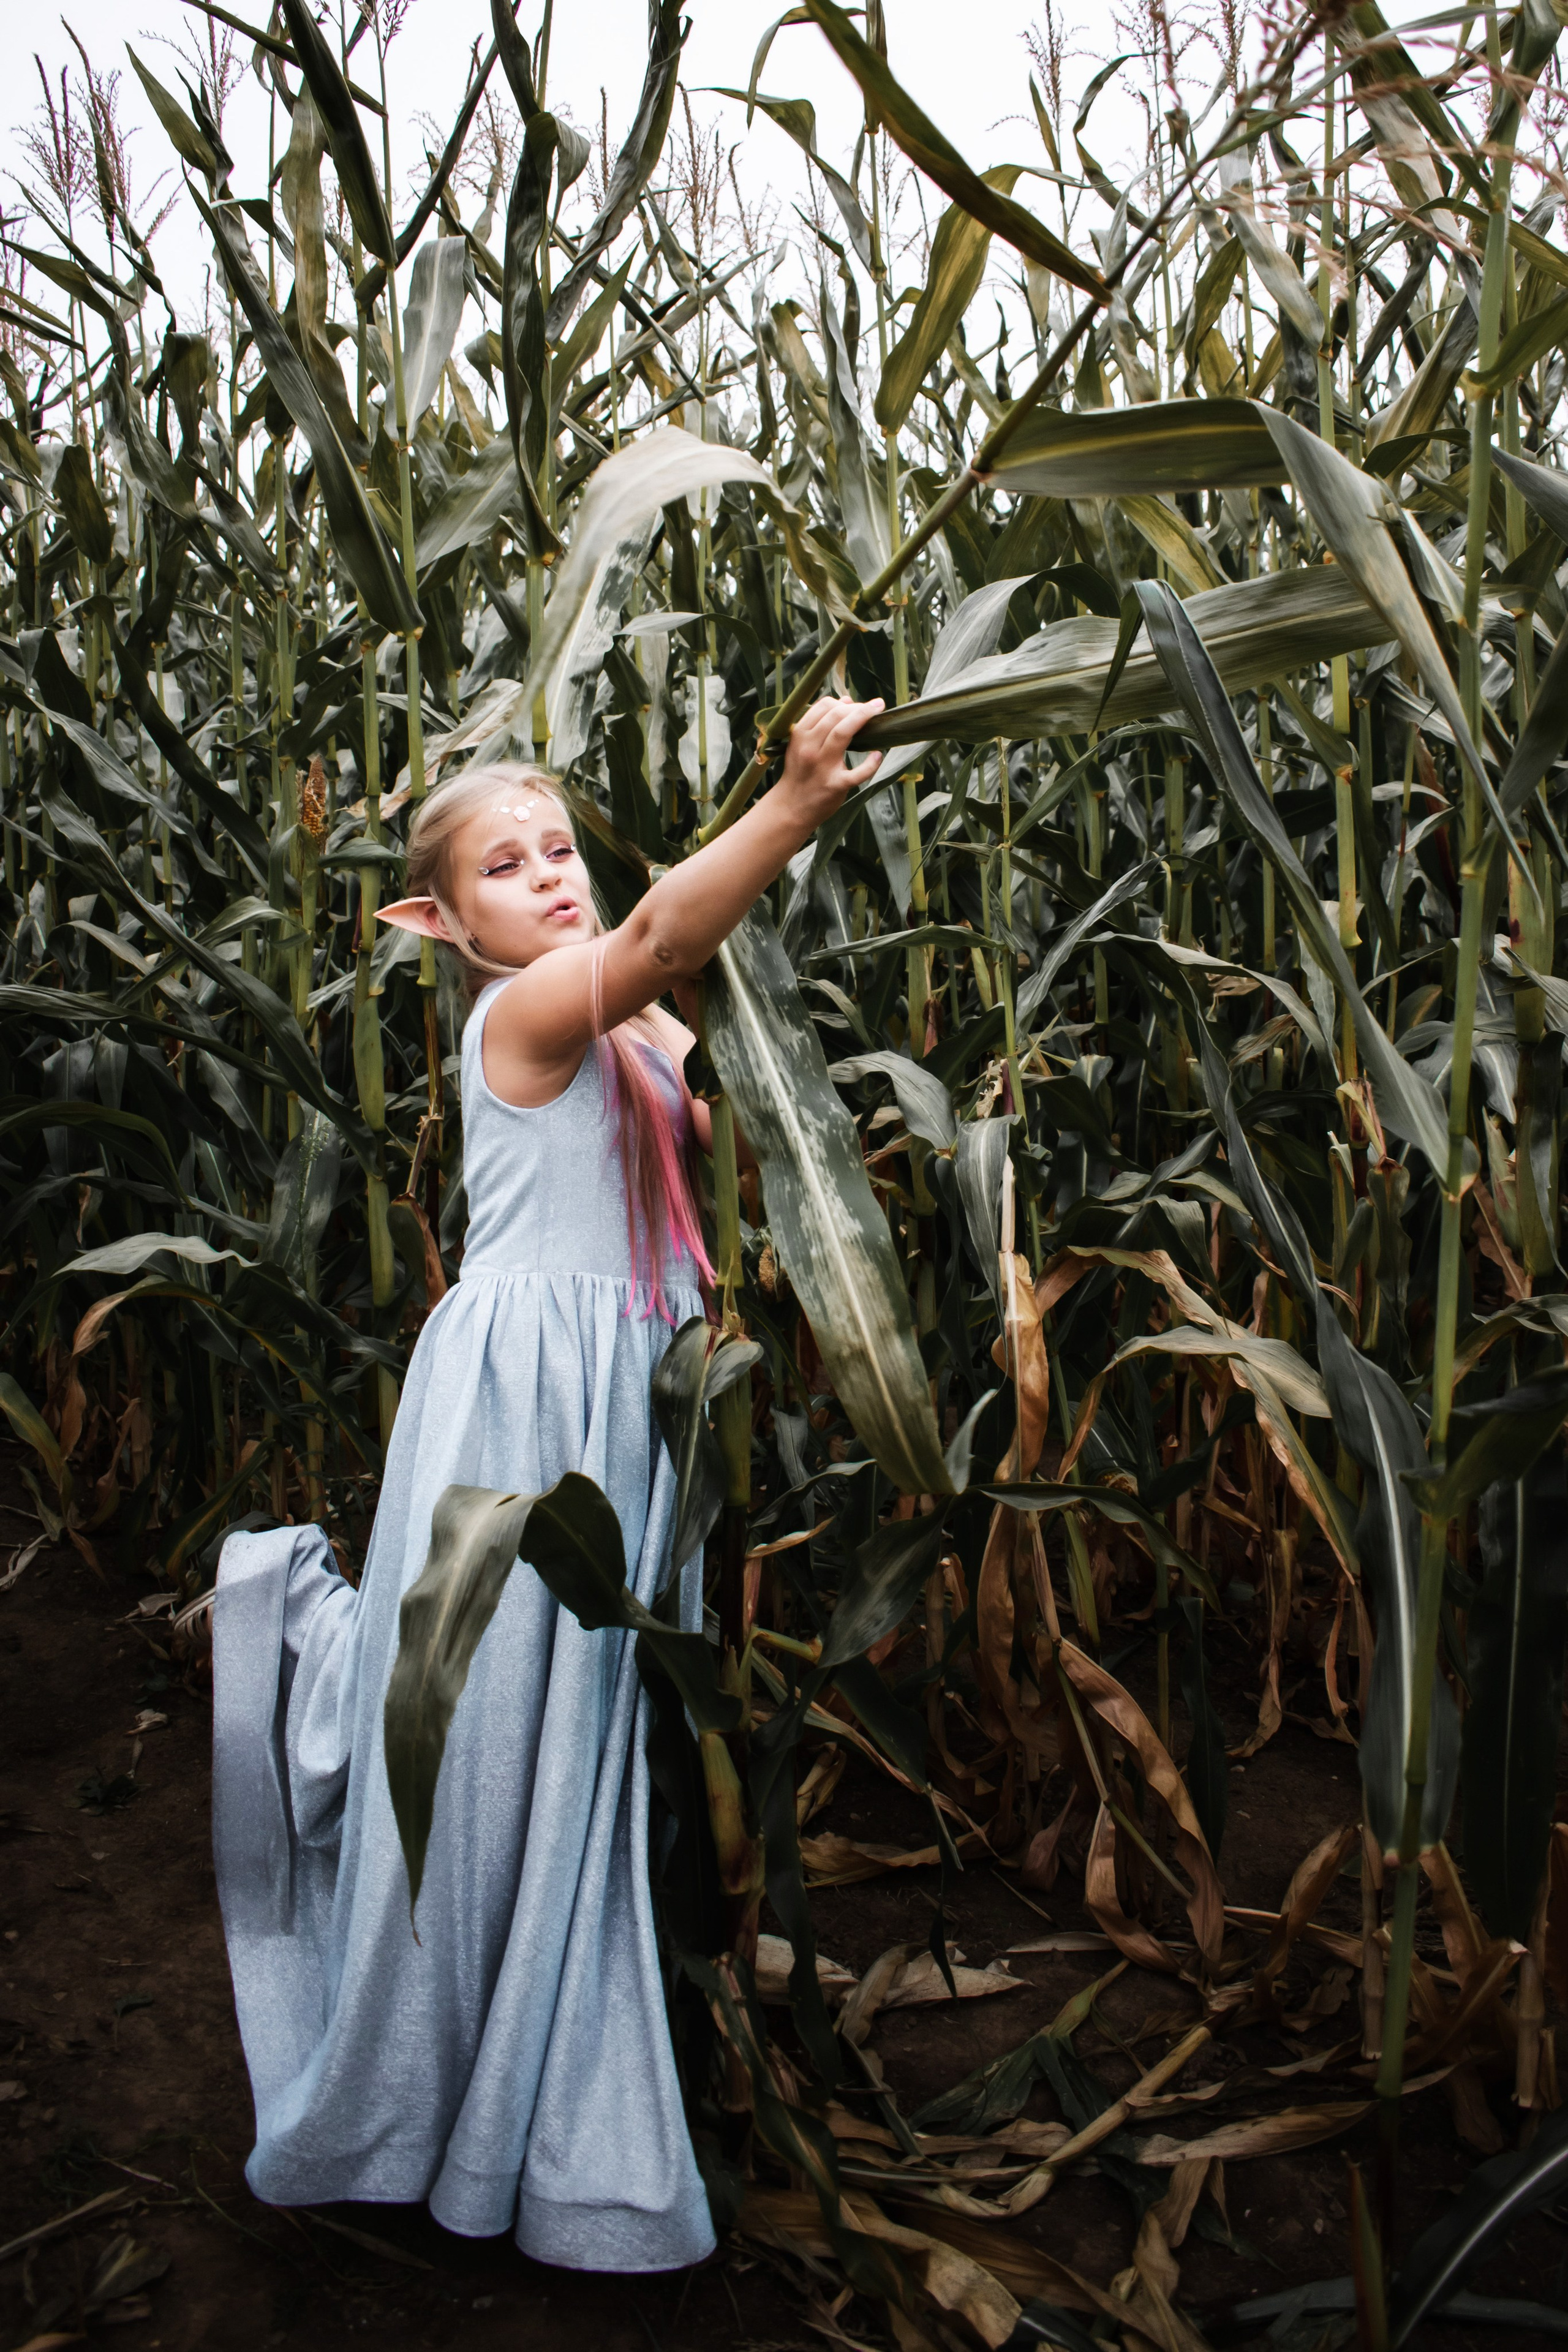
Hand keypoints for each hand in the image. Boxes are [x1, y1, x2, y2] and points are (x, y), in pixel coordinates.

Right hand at [776, 694, 883, 823]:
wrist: (791, 807)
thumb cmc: (801, 773)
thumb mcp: (802, 745)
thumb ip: (820, 723)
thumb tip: (845, 700)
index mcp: (801, 735)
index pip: (824, 706)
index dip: (843, 701)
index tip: (856, 704)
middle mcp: (809, 748)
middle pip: (836, 716)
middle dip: (858, 707)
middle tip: (875, 707)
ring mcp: (822, 767)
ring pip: (843, 733)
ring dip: (863, 718)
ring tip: (878, 714)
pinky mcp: (835, 786)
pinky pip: (857, 773)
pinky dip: (870, 764)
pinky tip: (877, 755)